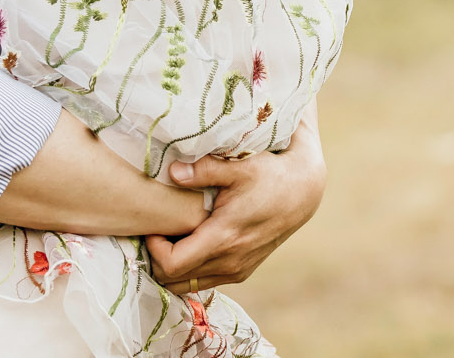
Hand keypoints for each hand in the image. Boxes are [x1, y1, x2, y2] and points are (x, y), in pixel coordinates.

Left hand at [144, 115, 325, 294]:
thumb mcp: (237, 167)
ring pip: (188, 285)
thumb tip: (173, 171)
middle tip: (156, 231)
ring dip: (172, 267)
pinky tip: (189, 243)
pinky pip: (204, 281)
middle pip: (174, 281)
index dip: (154, 249)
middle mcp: (229, 262)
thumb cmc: (268, 176)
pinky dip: (189, 269)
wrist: (301, 193)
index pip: (172, 264)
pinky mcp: (242, 271)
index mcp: (223, 238)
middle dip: (157, 259)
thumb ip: (203, 170)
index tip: (153, 227)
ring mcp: (237, 270)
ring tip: (171, 237)